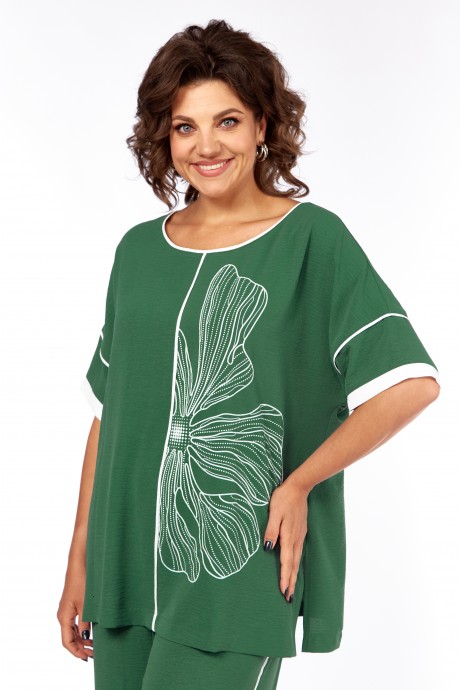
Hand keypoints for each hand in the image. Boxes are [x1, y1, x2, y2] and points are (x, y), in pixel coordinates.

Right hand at [57, 566, 92, 660]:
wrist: (79, 565)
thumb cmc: (82, 583)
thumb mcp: (85, 605)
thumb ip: (85, 623)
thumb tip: (85, 638)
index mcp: (64, 617)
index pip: (67, 641)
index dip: (76, 651)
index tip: (87, 657)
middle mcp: (63, 615)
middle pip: (69, 638)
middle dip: (80, 647)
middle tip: (94, 653)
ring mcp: (66, 610)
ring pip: (72, 631)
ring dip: (81, 640)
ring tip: (94, 645)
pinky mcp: (71, 605)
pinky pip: (74, 623)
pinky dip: (81, 631)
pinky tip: (90, 633)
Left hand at [263, 479, 308, 602]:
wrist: (298, 487)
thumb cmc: (283, 498)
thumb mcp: (274, 512)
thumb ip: (271, 530)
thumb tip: (268, 549)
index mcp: (288, 536)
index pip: (286, 561)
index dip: (284, 577)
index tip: (283, 592)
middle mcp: (296, 538)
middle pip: (293, 565)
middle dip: (291, 582)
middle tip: (288, 598)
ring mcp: (300, 535)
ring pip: (297, 560)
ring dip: (294, 575)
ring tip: (291, 588)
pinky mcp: (300, 531)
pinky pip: (298, 552)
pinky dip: (296, 564)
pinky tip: (294, 566)